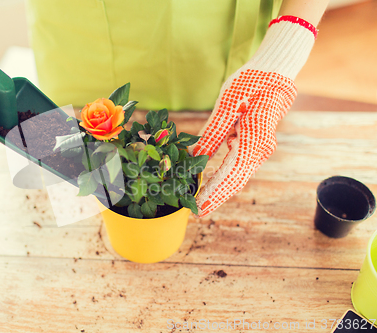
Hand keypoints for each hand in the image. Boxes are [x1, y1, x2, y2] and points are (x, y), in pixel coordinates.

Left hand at [192, 16, 317, 216]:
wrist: (275, 72)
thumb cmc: (251, 82)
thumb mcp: (228, 104)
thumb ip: (212, 133)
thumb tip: (194, 158)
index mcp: (255, 140)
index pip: (231, 173)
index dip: (214, 192)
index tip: (199, 207)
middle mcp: (261, 150)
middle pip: (235, 180)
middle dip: (215, 196)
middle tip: (196, 212)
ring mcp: (260, 149)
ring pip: (237, 176)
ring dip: (219, 188)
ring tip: (199, 200)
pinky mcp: (255, 146)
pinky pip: (238, 166)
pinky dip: (224, 176)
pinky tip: (209, 181)